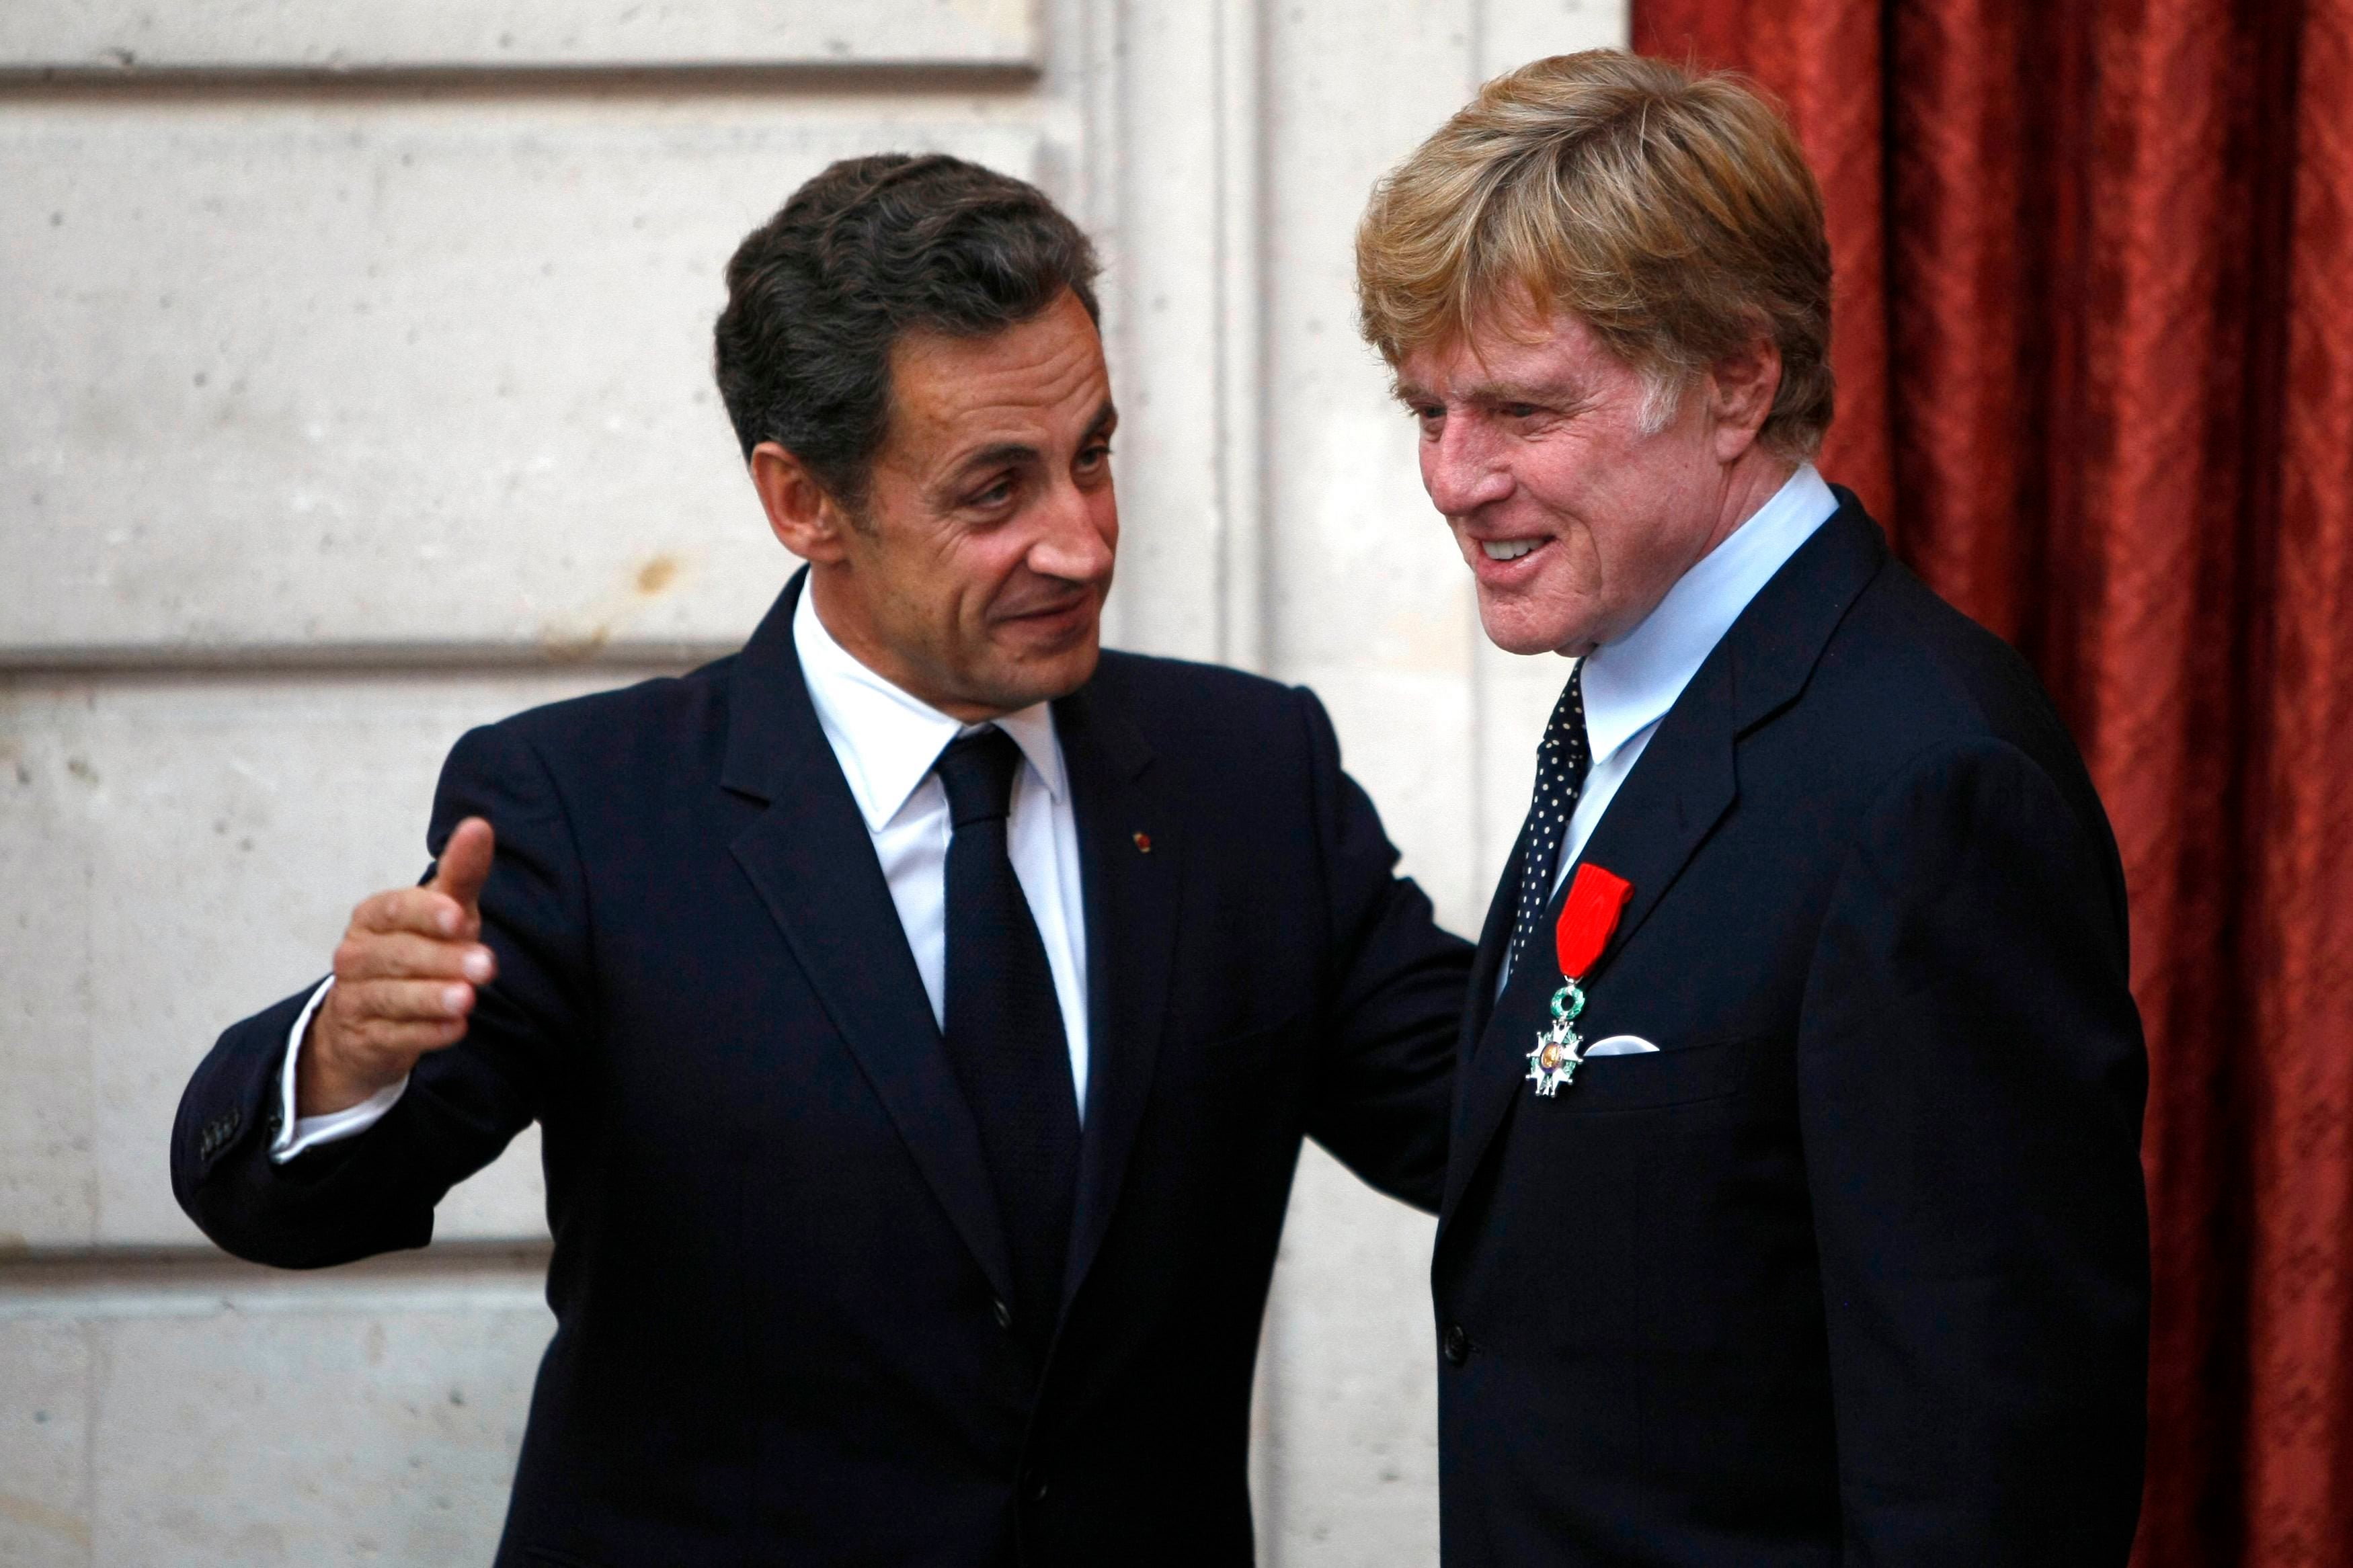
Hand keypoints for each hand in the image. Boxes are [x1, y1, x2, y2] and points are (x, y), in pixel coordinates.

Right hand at [296, 817, 498, 1116]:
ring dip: (432, 998)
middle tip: (485, 966)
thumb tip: (480, 826)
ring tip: (468, 1000)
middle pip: (398, 955)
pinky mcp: (363, 1038)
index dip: (426, 913)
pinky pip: (393, 1036)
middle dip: (443, 959)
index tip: (461, 917)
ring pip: (393, 997)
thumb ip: (460, 873)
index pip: (395, 909)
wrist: (367, 1022)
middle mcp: (356, 954)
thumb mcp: (442, 913)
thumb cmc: (416, 953)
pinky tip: (456, 1030)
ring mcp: (355, 998)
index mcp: (373, 917)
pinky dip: (425, 1034)